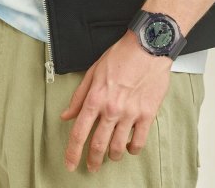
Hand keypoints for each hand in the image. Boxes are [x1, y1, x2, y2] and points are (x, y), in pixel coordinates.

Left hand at [60, 29, 172, 172]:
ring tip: (111, 156)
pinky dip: (132, 149)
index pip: (79, 133)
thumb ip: (79, 96)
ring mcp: (131, 113)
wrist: (148, 47)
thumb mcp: (93, 71)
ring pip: (118, 147)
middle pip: (98, 145)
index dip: (72, 153)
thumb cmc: (121, 56)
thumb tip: (67, 115)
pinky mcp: (148, 114)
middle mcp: (112, 109)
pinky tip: (129, 147)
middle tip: (91, 166)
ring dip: (112, 157)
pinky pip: (139, 141)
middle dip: (92, 160)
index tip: (70, 164)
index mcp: (95, 98)